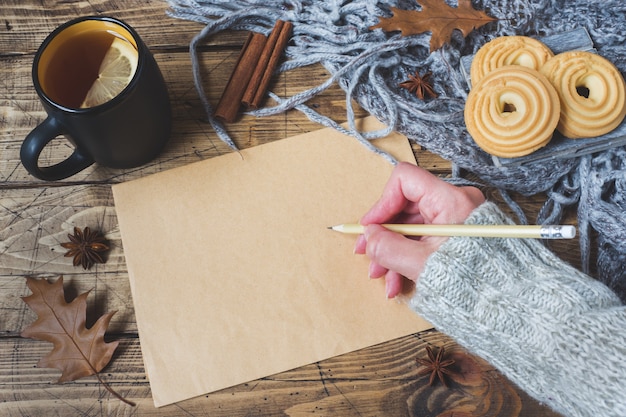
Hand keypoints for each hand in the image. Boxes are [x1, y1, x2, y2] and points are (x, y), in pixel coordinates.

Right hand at [354, 162, 484, 297]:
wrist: (507, 303)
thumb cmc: (475, 282)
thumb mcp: (422, 265)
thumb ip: (389, 248)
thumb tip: (369, 237)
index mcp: (451, 200)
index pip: (405, 181)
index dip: (382, 203)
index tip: (370, 227)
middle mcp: (455, 203)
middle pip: (404, 206)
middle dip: (383, 234)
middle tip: (366, 253)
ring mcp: (455, 219)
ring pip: (411, 227)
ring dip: (391, 251)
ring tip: (382, 276)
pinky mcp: (456, 235)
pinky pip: (424, 238)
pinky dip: (408, 256)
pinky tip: (397, 280)